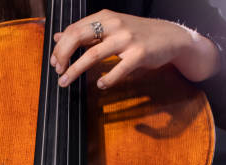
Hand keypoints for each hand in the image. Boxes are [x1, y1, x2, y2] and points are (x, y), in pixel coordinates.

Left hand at [50, 9, 220, 88]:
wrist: (171, 37)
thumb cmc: (138, 34)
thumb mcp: (110, 29)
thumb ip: (85, 33)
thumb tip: (58, 37)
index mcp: (105, 18)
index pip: (74, 29)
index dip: (60, 47)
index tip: (54, 62)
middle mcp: (114, 25)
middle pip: (78, 37)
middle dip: (63, 56)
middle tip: (57, 71)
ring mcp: (127, 39)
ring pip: (93, 54)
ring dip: (76, 70)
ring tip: (65, 81)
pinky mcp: (139, 54)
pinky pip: (118, 69)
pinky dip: (106, 79)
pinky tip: (100, 85)